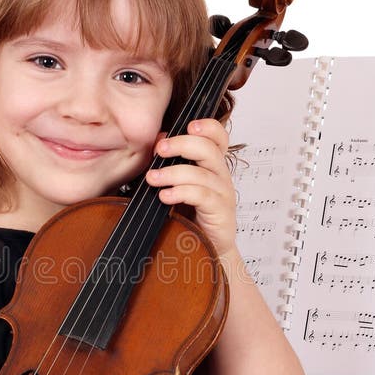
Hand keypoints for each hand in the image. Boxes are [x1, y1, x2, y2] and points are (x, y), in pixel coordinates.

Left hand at [146, 119, 236, 256]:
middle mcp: (221, 176)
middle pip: (209, 150)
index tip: (189, 125)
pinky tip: (165, 196)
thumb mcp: (179, 184)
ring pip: (202, 174)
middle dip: (182, 145)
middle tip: (160, 149)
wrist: (208, 249)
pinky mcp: (220, 212)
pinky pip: (202, 196)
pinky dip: (181, 193)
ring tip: (152, 178)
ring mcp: (223, 194)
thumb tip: (159, 140)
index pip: (219, 137)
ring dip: (173, 173)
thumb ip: (172, 162)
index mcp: (213, 165)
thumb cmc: (191, 215)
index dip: (208, 127)